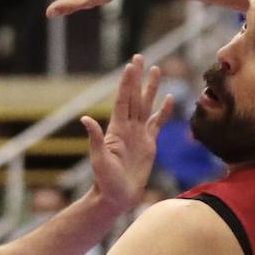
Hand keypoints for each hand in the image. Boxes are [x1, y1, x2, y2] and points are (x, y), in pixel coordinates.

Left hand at [83, 54, 172, 216]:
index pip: (123, 100)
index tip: (131, 66)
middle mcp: (128, 128)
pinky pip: (157, 123)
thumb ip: (94, 139)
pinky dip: (163, 111)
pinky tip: (169, 99)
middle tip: (140, 57)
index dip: (127, 83)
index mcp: (116, 129)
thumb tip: (85, 118)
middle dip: (138, 77)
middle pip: (135, 97)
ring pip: (146, 105)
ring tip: (156, 70)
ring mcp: (139, 135)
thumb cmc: (105, 181)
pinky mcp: (149, 145)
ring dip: (150, 88)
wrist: (117, 197)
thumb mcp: (99, 160)